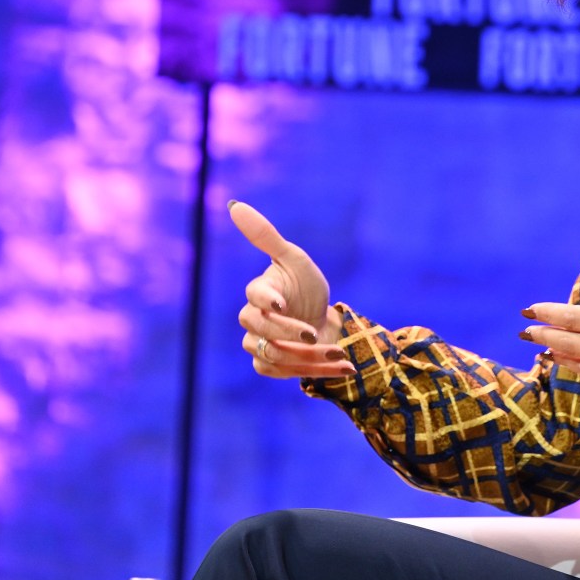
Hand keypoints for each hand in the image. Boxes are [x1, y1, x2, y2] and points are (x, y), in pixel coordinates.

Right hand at [229, 200, 353, 380]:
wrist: (321, 316)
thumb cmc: (305, 285)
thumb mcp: (293, 258)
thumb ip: (265, 236)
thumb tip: (234, 205)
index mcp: (259, 291)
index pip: (254, 297)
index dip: (267, 301)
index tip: (283, 304)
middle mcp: (253, 320)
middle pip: (260, 331)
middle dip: (290, 334)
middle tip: (315, 333)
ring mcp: (258, 344)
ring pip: (273, 356)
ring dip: (308, 357)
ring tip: (339, 353)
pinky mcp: (268, 366)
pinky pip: (285, 373)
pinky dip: (318, 372)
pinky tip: (344, 367)